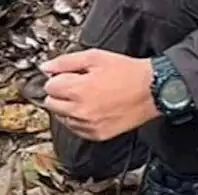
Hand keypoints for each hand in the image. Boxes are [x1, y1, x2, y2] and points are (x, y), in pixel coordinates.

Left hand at [41, 50, 159, 141]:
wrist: (151, 91)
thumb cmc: (127, 73)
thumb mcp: (95, 57)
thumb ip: (66, 62)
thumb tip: (46, 67)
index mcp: (78, 90)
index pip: (49, 87)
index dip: (57, 79)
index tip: (66, 76)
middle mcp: (80, 111)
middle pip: (51, 104)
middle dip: (59, 93)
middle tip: (76, 86)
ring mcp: (88, 125)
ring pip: (61, 118)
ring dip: (68, 108)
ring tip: (87, 97)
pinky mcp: (96, 135)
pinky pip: (75, 129)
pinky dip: (78, 120)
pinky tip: (91, 109)